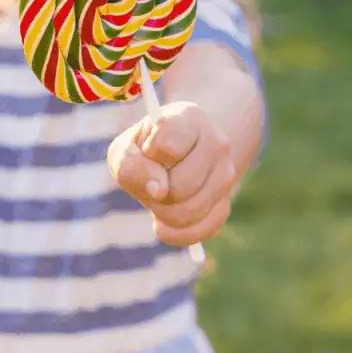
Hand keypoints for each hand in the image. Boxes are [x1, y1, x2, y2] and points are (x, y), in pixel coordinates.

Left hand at [107, 101, 237, 246]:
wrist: (169, 160)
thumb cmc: (143, 152)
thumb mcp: (124, 152)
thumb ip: (132, 167)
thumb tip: (159, 190)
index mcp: (189, 118)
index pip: (169, 144)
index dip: (149, 154)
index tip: (148, 149)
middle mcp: (216, 143)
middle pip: (183, 185)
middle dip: (157, 193)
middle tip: (153, 182)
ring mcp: (226, 174)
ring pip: (192, 210)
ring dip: (165, 214)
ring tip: (160, 198)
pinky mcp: (225, 203)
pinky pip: (202, 230)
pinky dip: (177, 233)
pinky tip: (166, 221)